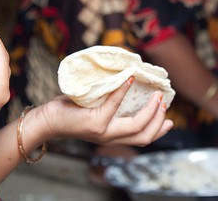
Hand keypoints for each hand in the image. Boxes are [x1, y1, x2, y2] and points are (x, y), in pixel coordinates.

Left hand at [33, 77, 173, 147]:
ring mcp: (103, 131)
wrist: (47, 120)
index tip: (171, 120)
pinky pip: (114, 105)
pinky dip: (123, 90)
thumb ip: (112, 106)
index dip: (159, 131)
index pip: (143, 139)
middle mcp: (110, 138)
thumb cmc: (71, 111)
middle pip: (144, 136)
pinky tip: (129, 78)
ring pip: (136, 126)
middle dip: (159, 120)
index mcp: (113, 137)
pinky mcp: (94, 122)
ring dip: (150, 110)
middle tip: (163, 101)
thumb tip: (130, 84)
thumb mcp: (97, 111)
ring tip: (155, 94)